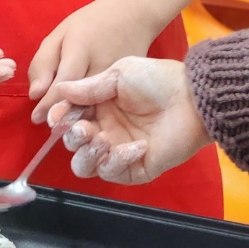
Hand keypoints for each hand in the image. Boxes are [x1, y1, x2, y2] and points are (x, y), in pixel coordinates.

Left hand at [28, 0, 158, 123]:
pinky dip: (96, 112)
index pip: (64, 83)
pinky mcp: (129, 84)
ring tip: (67, 125)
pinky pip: (109, 104)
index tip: (35, 118)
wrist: (131, 15)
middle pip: (81, 99)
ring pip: (96, 106)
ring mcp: (119, 76)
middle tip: (51, 124)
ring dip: (80, 118)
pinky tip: (87, 117)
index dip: (48, 103)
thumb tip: (35, 95)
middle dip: (64, 115)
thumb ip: (43, 64)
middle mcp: (102, 65)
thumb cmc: (89, 23)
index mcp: (82, 48)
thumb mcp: (59, 35)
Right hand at [45, 57, 210, 184]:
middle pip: (73, 145)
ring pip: (85, 165)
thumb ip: (88, 87)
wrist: (192, 98)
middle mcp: (105, 130)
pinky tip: (137, 145)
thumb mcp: (119, 74)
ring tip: (103, 140)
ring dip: (88, 154)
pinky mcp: (135, 169)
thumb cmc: (156, 79)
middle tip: (83, 129)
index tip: (56, 117)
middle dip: (73, 138)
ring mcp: (119, 151)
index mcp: (99, 106)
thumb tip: (57, 91)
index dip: (60, 119)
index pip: (69, 118)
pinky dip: (120, 160)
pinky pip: (113, 172)